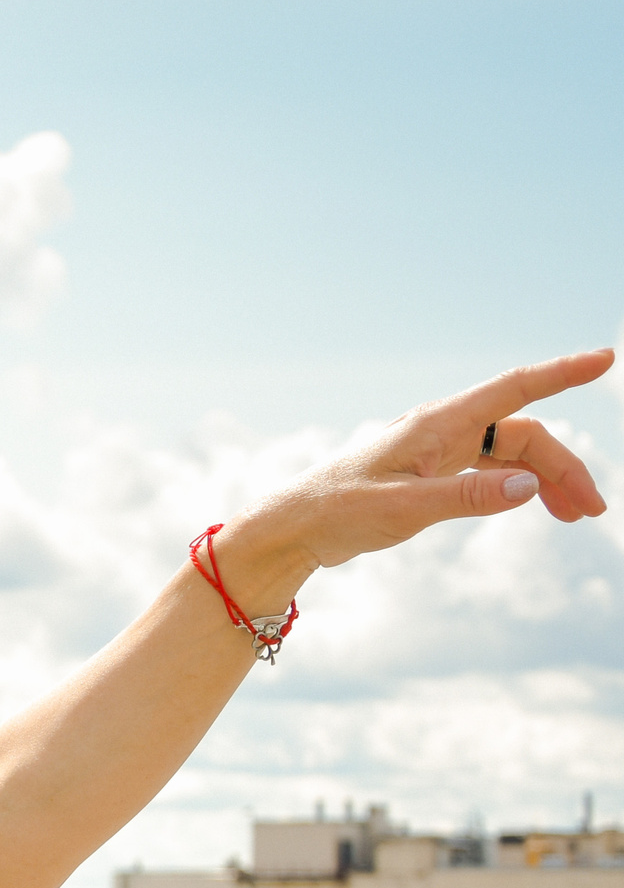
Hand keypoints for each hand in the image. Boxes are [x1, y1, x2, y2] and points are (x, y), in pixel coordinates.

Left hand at [237, 348, 610, 576]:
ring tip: (576, 515)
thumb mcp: (404, 508)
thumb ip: (466, 497)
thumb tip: (528, 486)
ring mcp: (439, 450)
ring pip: (511, 454)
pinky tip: (537, 506)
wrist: (296, 527)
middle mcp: (442, 429)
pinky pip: (490, 470)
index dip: (561, 374)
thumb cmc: (339, 511)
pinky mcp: (432, 471)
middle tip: (592, 510)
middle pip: (523, 435)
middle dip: (563, 466)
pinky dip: (517, 486)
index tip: (604, 360)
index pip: (512, 389)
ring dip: (546, 480)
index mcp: (436, 424)